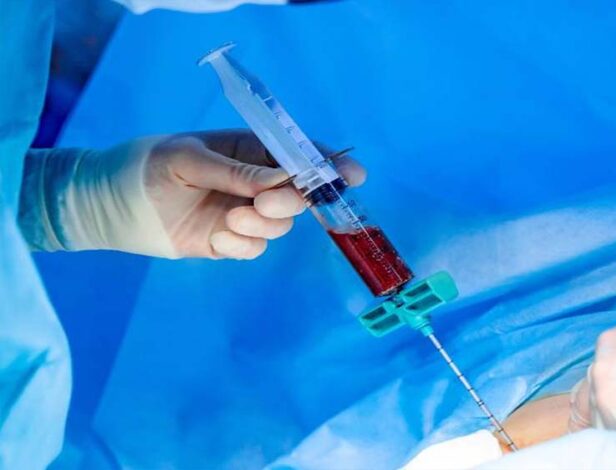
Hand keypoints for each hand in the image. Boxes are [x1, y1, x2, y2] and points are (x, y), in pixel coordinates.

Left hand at [29, 130, 363, 258]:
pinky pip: (254, 249)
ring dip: (259, 227)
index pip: (298, 155)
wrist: (112, 206)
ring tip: (227, 221)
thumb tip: (282, 182)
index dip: (329, 164)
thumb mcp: (190, 159)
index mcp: (249, 151)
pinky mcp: (231, 242)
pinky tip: (215, 239)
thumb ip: (237, 172)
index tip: (352, 176)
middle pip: (298, 196)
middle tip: (260, 205)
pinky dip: (239, 246)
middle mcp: (254, 183)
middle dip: (290, 203)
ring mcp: (244, 214)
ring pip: (279, 228)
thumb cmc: (148, 167)